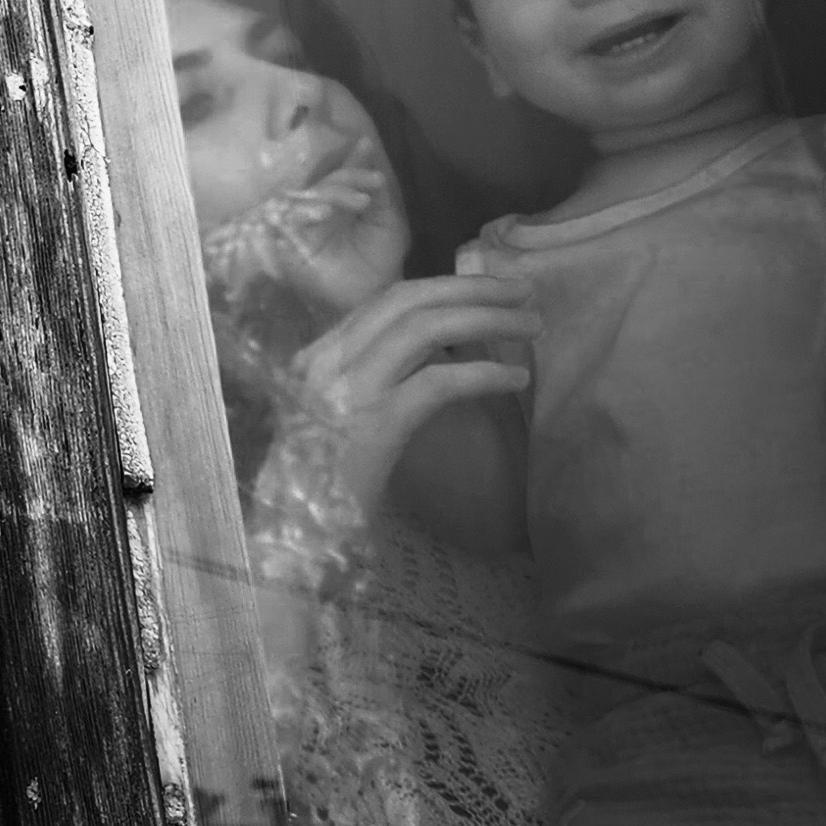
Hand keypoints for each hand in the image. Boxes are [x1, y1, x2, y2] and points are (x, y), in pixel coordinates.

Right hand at [278, 270, 537, 516]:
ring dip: (485, 319)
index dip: (443, 286)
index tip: (489, 288)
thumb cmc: (320, 488)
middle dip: (470, 288)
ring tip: (532, 326)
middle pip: (405, 300)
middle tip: (524, 290)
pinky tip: (515, 380)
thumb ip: (373, 383)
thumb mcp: (340, 419)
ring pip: (423, 329)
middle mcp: (329, 359)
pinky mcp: (374, 423)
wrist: (294, 539)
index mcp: (320, 355)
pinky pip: (436, 382)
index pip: (384, 299)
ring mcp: (348, 388)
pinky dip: (481, 374)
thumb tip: (439, 354)